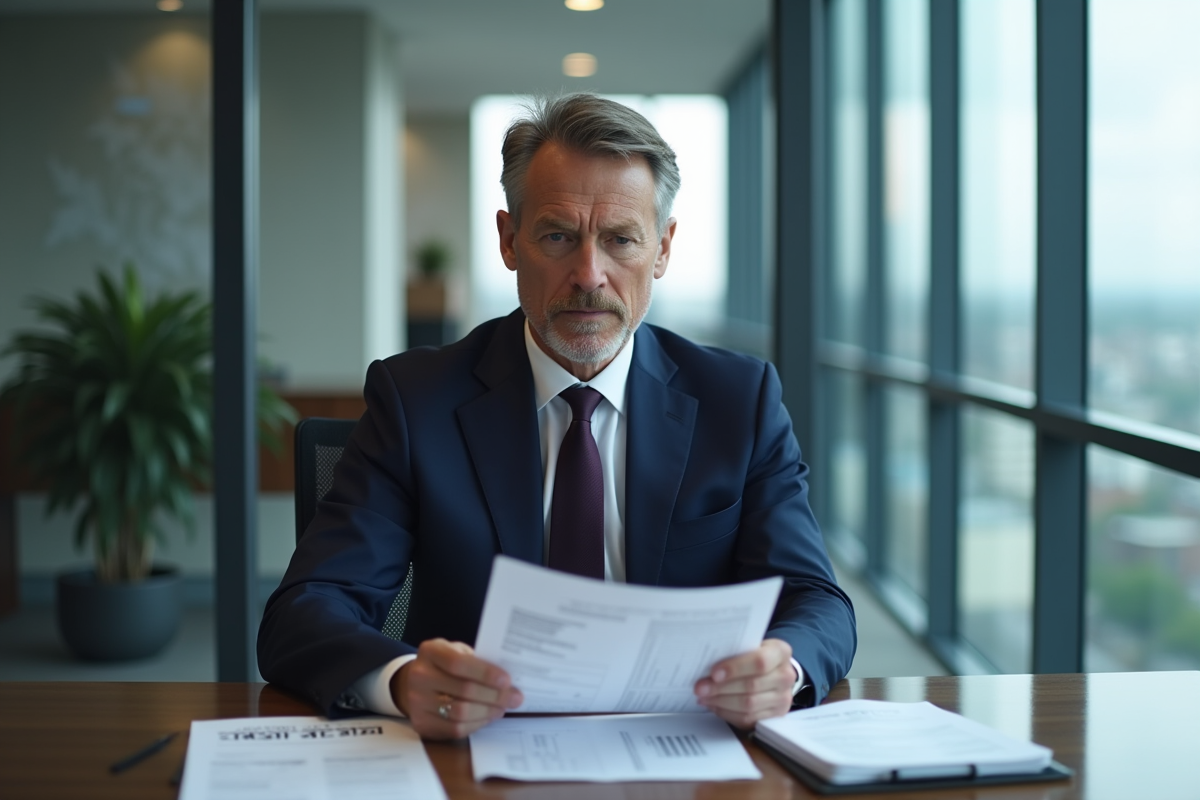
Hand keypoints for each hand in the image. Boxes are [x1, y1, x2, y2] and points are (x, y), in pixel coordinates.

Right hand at [390, 638, 523, 739]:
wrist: (414, 682)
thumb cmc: (445, 665)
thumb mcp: (456, 651)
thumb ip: (477, 660)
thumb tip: (508, 680)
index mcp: (430, 652)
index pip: (459, 664)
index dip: (485, 673)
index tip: (507, 680)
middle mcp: (419, 676)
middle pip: (463, 690)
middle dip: (495, 695)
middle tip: (516, 698)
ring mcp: (417, 702)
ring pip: (460, 713)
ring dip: (488, 712)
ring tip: (502, 708)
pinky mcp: (421, 724)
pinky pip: (454, 729)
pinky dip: (476, 724)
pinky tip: (487, 717)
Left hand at [694, 638, 795, 728]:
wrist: (772, 671)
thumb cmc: (754, 655)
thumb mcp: (748, 645)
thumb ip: (734, 650)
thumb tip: (704, 662)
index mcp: (780, 652)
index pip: (760, 661)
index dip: (735, 668)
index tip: (714, 673)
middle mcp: (786, 676)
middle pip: (752, 685)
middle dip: (721, 688)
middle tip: (700, 687)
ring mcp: (783, 698)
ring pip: (749, 705)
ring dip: (721, 702)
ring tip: (704, 697)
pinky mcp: (775, 716)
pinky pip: (748, 719)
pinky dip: (727, 713)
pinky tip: (714, 706)